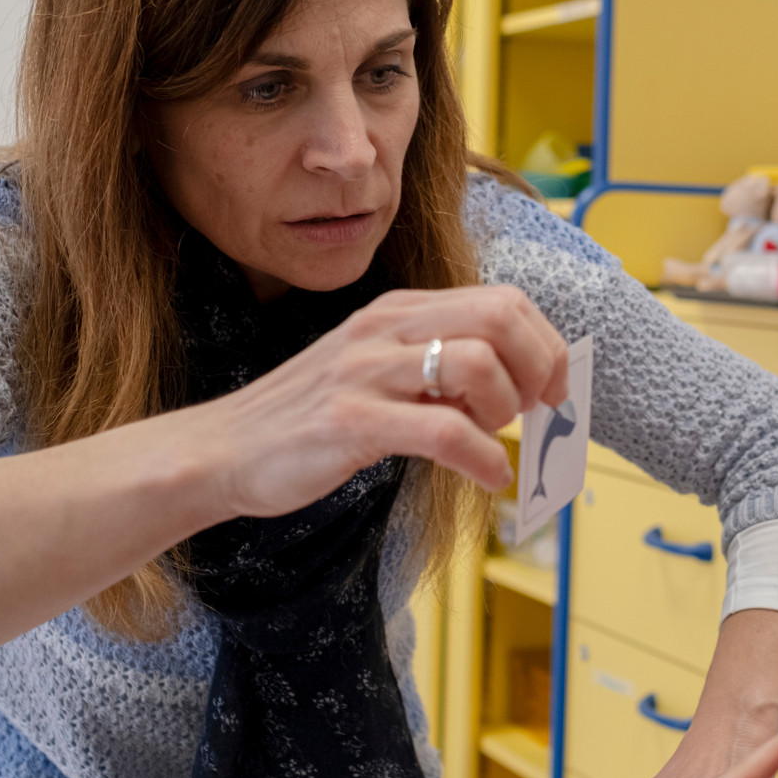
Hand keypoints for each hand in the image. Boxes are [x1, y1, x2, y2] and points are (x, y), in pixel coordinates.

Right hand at [184, 285, 568, 516]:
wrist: (224, 450)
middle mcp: (386, 328)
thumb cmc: (310, 420)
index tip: (553, 390)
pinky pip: (445, 433)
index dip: (545, 344)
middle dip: (539, 368)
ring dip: (505, 410)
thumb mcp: (379, 375)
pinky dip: (484, 459)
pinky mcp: (350, 421)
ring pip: (477, 366)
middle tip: (537, 413)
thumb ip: (439, 373)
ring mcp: (366, 372)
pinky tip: (488, 477)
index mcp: (399, 311)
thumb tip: (514, 391)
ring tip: (492, 439)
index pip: (502, 299)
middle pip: (501, 318)